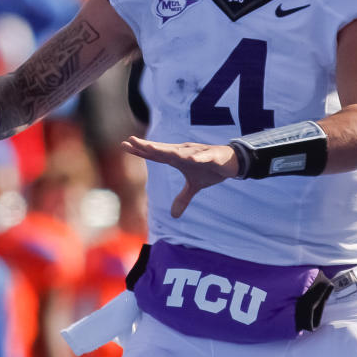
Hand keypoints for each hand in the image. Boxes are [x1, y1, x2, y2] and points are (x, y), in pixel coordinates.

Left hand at [121, 136, 238, 217]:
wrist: (232, 162)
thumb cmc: (210, 170)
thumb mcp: (195, 186)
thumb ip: (183, 198)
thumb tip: (173, 215)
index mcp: (178, 158)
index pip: (156, 154)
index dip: (141, 150)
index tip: (125, 145)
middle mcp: (184, 152)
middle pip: (162, 150)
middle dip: (147, 146)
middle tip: (131, 140)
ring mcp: (197, 153)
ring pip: (179, 152)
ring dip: (165, 150)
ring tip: (150, 147)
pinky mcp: (211, 155)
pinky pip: (203, 157)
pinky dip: (198, 158)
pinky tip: (191, 159)